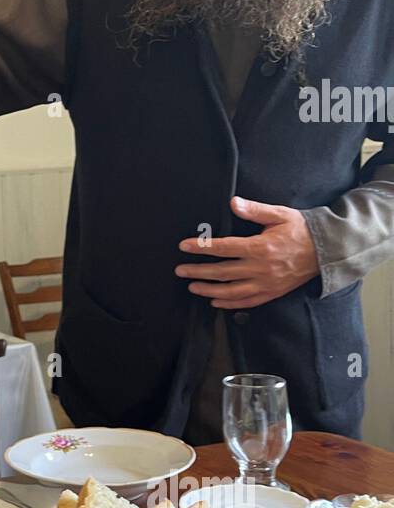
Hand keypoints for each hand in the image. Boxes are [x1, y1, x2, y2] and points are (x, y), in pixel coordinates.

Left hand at [175, 196, 318, 308]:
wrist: (327, 250)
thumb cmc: (302, 230)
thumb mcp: (279, 214)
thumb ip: (255, 210)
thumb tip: (234, 203)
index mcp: (261, 247)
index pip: (224, 247)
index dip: (202, 247)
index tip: (184, 246)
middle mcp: (261, 268)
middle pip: (222, 272)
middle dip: (198, 271)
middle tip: (180, 271)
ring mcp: (266, 283)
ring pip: (231, 291)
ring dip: (209, 290)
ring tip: (193, 287)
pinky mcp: (272, 292)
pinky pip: (247, 302)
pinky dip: (229, 304)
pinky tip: (215, 302)